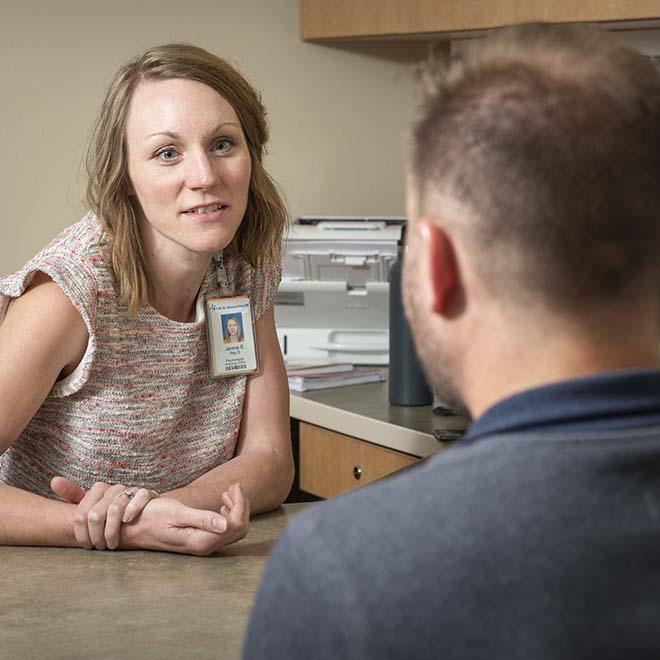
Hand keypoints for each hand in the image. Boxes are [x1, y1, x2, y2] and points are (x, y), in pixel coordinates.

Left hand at [51, 476, 159, 549]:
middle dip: (96, 535)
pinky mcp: (148, 494)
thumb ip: (74, 495)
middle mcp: (114, 488)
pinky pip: (140, 497)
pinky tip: (127, 521)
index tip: (86, 545)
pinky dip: (132, 510)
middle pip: (96, 514)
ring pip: (115, 508)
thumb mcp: (94, 505)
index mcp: (98, 490)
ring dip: (112, 531)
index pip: (82, 513)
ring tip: (112, 544)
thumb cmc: (116, 512)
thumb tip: (54, 481)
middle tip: (100, 547)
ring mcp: (131, 490)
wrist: (146, 511)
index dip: (82, 533)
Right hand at [121, 484, 249, 555]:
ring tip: (227, 493)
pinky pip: (224, 530)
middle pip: (239, 528)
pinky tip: (221, 504)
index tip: (233, 486)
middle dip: (241, 506)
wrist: (133, 528)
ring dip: (235, 509)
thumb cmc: (152, 517)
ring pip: (234, 530)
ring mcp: (203, 545)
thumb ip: (202, 519)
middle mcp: (205, 547)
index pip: (236, 524)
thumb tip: (226, 524)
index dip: (240, 504)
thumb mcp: (177, 513)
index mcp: (202, 541)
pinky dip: (227, 514)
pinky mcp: (200, 541)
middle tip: (233, 487)